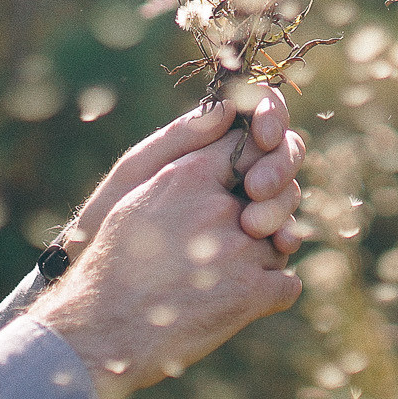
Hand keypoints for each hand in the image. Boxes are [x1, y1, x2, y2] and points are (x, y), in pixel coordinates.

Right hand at [31, 134, 303, 398]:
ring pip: (281, 244)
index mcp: (188, 176)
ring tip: (220, 279)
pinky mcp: (251, 295)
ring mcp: (238, 251)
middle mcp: (218, 208)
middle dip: (267, 218)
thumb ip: (183, 162)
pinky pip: (288, 284)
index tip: (248, 189)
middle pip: (276, 197)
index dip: (258, 167)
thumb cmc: (112, 265)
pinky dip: (271, 296)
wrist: (99, 333)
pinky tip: (239, 304)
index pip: (253, 147)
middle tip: (233, 244)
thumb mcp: (136, 197)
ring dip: (262, 261)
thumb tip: (223, 121)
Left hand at [60, 89, 307, 257]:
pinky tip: (282, 245)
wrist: (108, 291)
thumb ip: (180, 138)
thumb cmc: (108, 221)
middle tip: (257, 190)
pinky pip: (284, 234)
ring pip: (287, 193)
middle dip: (280, 166)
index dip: (270, 118)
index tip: (263, 137)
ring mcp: (250, 211)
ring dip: (283, 203)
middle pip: (283, 153)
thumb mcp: (137, 174)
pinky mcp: (257, 248)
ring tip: (260, 227)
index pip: (258, 113)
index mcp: (209, 144)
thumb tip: (227, 107)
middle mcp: (236, 174)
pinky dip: (289, 235)